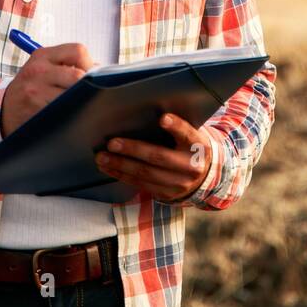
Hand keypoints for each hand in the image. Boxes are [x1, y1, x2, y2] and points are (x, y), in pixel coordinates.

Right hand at [0, 43, 94, 138]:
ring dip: (81, 102)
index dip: (90, 64)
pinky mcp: (34, 110)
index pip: (78, 51)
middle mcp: (38, 70)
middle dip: (88, 86)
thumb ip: (68, 65)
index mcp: (43, 55)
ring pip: (72, 96)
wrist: (2, 109)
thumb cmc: (32, 87)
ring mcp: (35, 91)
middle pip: (78, 76)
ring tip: (81, 105)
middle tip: (90, 94)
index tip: (92, 76)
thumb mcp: (43, 68)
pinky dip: (71, 114)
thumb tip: (102, 71)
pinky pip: (63, 112)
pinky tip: (70, 115)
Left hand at [95, 114, 211, 204]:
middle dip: (133, 149)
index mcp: (199, 146)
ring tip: (102, 158)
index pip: (187, 134)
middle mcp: (191, 166)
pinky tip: (109, 168)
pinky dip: (122, 176)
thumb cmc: (188, 146)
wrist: (204, 176)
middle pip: (159, 157)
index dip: (176, 127)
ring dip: (120, 165)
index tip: (162, 118)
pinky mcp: (167, 194)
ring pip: (146, 174)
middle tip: (111, 143)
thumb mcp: (190, 136)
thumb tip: (142, 112)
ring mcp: (179, 184)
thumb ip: (175, 128)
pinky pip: (141, 185)